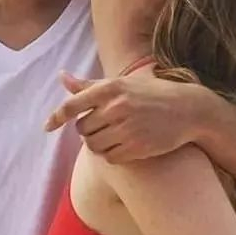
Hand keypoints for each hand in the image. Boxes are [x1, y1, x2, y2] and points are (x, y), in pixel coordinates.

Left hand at [45, 71, 212, 163]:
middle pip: (82, 129)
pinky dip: (112, 154)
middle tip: (105, 124)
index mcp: (111, 88)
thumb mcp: (121, 84)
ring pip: (94, 146)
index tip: (47, 127)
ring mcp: (127, 128)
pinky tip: (125, 144)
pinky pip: (110, 158)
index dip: (56, 117)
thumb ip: (89, 86)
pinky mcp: (137, 147)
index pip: (73, 105)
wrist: (188, 110)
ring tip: (114, 134)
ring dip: (99, 144)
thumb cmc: (150, 94)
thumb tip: (61, 76)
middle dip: (89, 130)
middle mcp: (117, 107)